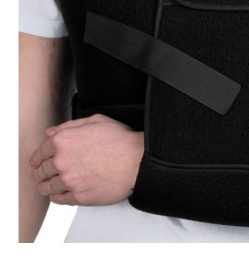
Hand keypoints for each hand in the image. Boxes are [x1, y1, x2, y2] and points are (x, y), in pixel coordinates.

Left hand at [29, 114, 143, 205]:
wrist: (137, 160)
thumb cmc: (121, 140)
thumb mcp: (96, 121)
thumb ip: (69, 126)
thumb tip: (51, 132)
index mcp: (63, 140)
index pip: (40, 151)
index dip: (38, 157)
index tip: (38, 161)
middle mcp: (62, 161)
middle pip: (41, 171)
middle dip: (40, 172)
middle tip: (42, 174)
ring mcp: (69, 180)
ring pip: (47, 187)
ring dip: (46, 186)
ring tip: (49, 186)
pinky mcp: (79, 196)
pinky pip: (60, 200)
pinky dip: (57, 198)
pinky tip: (59, 194)